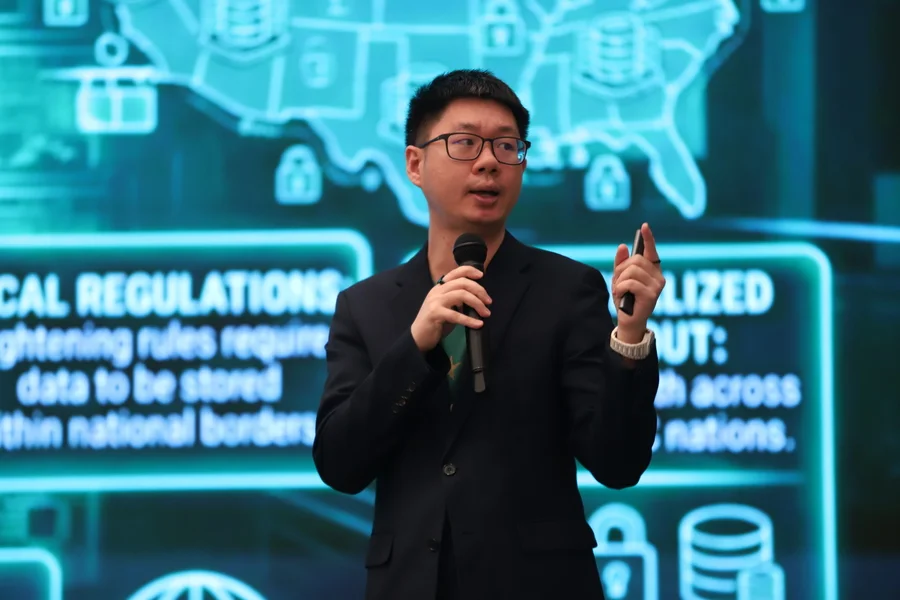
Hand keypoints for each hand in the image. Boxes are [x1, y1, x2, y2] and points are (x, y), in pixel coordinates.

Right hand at [410, 266, 491, 351]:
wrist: (418, 336)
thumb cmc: (435, 322)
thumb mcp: (446, 306)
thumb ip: (457, 299)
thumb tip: (477, 297)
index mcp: (440, 287)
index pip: (455, 272)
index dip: (470, 271)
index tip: (481, 275)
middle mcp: (437, 291)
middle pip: (462, 283)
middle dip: (479, 291)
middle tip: (489, 302)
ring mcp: (435, 301)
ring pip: (461, 295)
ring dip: (477, 304)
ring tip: (486, 314)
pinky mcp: (435, 313)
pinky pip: (456, 315)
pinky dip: (469, 320)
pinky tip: (478, 324)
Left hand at [612, 223, 664, 342]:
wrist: (628, 320)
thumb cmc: (626, 299)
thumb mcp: (621, 279)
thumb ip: (621, 264)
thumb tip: (623, 246)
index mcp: (652, 271)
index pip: (651, 251)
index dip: (648, 238)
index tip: (644, 226)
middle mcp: (658, 276)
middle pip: (635, 260)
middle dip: (621, 270)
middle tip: (619, 283)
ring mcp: (657, 285)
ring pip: (631, 271)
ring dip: (620, 281)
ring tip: (621, 291)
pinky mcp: (652, 294)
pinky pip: (630, 283)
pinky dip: (621, 288)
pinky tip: (623, 296)